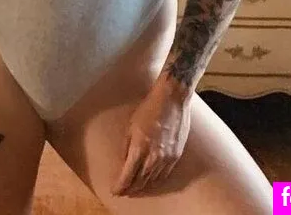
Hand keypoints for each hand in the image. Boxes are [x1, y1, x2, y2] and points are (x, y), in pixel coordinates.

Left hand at [111, 79, 190, 195]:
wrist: (171, 100)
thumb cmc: (148, 109)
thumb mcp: (130, 126)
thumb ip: (126, 147)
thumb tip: (123, 162)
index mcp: (139, 148)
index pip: (128, 175)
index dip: (120, 185)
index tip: (115, 190)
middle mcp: (153, 157)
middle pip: (140, 181)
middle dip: (130, 188)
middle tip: (123, 191)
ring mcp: (166, 158)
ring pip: (152, 180)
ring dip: (142, 186)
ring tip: (134, 189)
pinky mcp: (176, 156)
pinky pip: (164, 175)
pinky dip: (155, 180)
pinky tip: (150, 181)